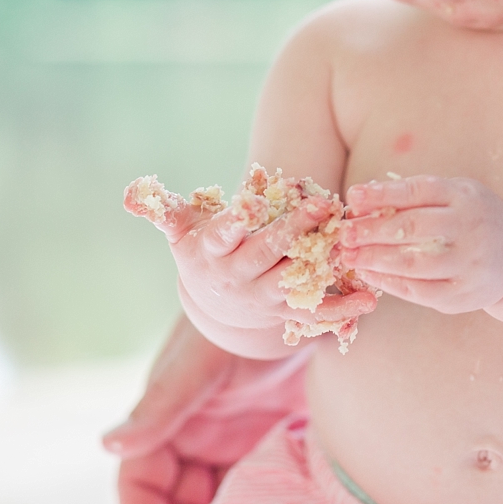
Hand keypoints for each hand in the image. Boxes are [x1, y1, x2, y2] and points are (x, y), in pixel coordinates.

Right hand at [101, 315, 306, 503]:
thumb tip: (108, 447)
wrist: (289, 295)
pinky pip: (249, 492)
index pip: (140, 489)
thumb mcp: (196, 366)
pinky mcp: (264, 440)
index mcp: (162, 421)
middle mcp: (189, 437)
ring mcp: (226, 441)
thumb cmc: (233, 320)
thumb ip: (159, 409)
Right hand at [146, 193, 372, 345]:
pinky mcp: (288, 313)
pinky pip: (316, 313)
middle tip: (322, 206)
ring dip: (322, 267)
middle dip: (293, 231)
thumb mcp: (181, 227)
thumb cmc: (201, 246)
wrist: (215, 302)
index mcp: (212, 252)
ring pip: (294, 283)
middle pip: (266, 255)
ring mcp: (263, 298)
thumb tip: (132, 190)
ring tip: (348, 249)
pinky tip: (369, 300)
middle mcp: (237, 278)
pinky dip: (343, 310)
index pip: (223, 234)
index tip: (256, 201)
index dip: (238, 219)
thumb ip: (161, 208)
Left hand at [339, 175, 502, 313]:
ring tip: (350, 256)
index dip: (383, 194)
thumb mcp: (452, 196)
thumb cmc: (468, 218)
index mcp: (465, 196)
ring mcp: (470, 264)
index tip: (353, 196)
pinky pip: (419, 290)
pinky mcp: (463, 295)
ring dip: (375, 259)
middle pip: (414, 227)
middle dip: (372, 230)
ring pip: (414, 262)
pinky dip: (389, 282)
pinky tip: (369, 274)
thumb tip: (359, 198)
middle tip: (345, 233)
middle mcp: (471, 228)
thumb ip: (412, 196)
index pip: (419, 191)